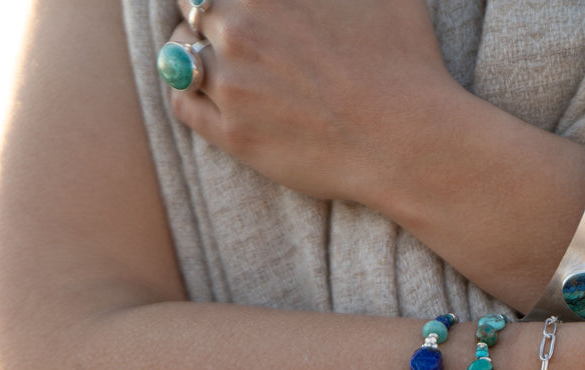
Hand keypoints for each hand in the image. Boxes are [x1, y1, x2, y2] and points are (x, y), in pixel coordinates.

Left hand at [165, 0, 457, 201]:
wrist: (408, 140)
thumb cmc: (405, 61)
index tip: (223, 1)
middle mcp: (238, 30)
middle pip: (186, 6)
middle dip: (199, 13)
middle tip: (217, 26)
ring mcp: (231, 84)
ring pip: (176, 57)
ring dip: (190, 54)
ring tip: (210, 61)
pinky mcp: (232, 133)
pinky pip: (181, 104)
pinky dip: (187, 94)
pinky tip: (207, 94)